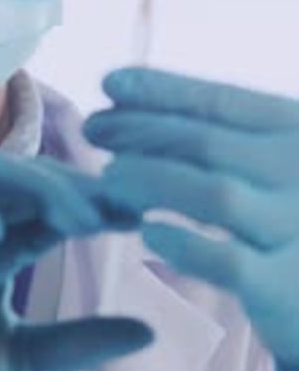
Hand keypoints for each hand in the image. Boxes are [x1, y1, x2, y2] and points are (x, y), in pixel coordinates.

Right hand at [0, 151, 151, 370]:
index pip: (55, 208)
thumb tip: (150, 331)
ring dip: (36, 187)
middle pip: (30, 180)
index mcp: (0, 247)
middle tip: (124, 207)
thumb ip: (79, 342)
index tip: (142, 217)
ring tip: (77, 219)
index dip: (96, 207)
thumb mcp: (20, 362)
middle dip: (78, 191)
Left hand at [83, 67, 298, 370]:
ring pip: (215, 195)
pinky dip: (185, 245)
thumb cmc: (292, 213)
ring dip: (153, 180)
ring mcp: (298, 227)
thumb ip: (225, 135)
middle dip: (141, 131)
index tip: (110, 83)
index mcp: (296, 128)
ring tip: (110, 175)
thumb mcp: (272, 160)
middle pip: (208, 142)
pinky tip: (149, 233)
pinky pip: (230, 262)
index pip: (221, 100)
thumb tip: (131, 98)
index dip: (161, 90)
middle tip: (92, 127)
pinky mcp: (289, 287)